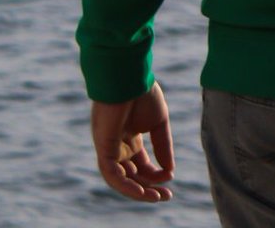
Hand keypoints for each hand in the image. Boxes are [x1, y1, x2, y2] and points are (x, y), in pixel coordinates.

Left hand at [90, 81, 174, 201]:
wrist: (129, 77)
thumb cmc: (144, 94)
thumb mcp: (159, 123)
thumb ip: (164, 146)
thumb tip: (169, 172)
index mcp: (130, 137)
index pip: (142, 164)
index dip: (156, 174)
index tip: (171, 179)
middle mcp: (118, 145)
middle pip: (132, 175)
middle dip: (149, 187)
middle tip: (166, 197)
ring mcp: (109, 147)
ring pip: (121, 179)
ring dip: (138, 191)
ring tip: (156, 197)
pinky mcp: (103, 147)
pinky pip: (111, 173)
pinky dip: (125, 185)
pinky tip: (141, 191)